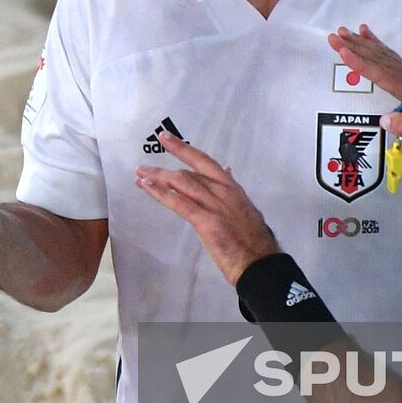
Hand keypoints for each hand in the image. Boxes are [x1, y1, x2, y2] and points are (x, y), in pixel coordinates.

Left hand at [136, 131, 279, 285]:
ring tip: (140, 176)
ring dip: (158, 178)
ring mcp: (215, 206)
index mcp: (232, 188)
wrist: (261, 263)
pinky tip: (148, 187)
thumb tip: (226, 172)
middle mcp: (223, 192)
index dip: (183, 149)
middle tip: (142, 166)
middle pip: (188, 172)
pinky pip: (180, 203)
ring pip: (182, 184)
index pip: (205, 162)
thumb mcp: (245, 209)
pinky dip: (161, 193)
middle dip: (163, 167)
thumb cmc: (254, 241)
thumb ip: (231, 191)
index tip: (166, 139)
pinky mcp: (207, 221)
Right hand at [328, 24, 401, 153]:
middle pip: (377, 57)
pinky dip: (376, 43)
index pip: (380, 73)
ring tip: (344, 31)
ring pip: (382, 53)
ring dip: (362, 42)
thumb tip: (384, 119)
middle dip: (354, 46)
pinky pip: (389, 54)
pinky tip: (368, 35)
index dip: (360, 62)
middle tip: (334, 35)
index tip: (342, 50)